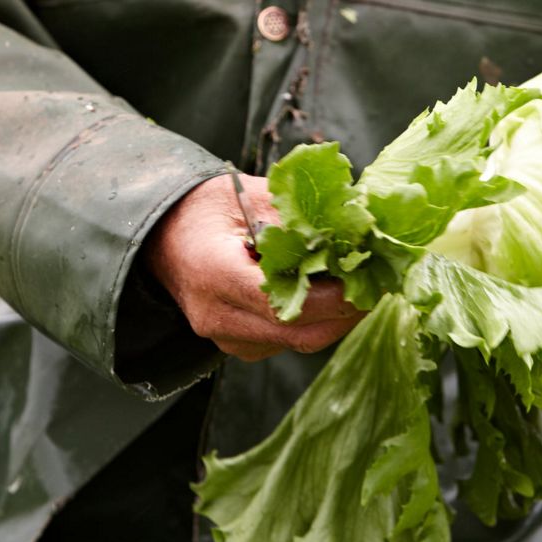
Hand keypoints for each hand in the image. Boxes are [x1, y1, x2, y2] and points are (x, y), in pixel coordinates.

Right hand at [145, 174, 362, 360]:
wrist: (162, 236)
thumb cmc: (205, 208)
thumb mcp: (251, 195)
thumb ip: (300, 216)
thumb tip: (356, 226)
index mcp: (215, 274)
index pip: (285, 303)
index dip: (334, 297)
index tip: (368, 276)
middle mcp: (218, 317)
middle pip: (300, 334)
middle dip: (346, 313)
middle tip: (379, 284)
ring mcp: (226, 338)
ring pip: (298, 342)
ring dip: (335, 319)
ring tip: (362, 285)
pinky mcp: (238, 346)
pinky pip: (287, 342)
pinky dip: (315, 322)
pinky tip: (332, 295)